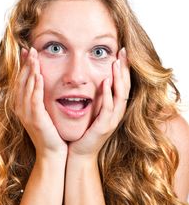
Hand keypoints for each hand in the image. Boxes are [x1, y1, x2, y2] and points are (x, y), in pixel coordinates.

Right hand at [13, 47, 67, 160]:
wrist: (52, 153)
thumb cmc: (51, 133)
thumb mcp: (43, 113)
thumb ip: (41, 99)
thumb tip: (44, 84)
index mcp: (22, 107)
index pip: (21, 81)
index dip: (24, 66)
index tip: (28, 52)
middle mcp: (21, 109)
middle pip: (21, 81)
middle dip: (26, 64)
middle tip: (31, 49)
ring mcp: (26, 114)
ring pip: (26, 88)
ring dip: (30, 71)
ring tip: (35, 57)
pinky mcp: (36, 119)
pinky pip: (35, 99)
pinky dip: (36, 86)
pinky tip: (39, 75)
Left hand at [68, 47, 130, 161]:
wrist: (79, 153)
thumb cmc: (84, 132)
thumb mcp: (92, 111)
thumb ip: (96, 97)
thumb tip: (95, 79)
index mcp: (114, 109)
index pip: (123, 85)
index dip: (124, 69)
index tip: (121, 52)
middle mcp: (116, 114)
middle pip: (126, 87)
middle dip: (125, 69)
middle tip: (123, 51)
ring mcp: (111, 121)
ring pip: (120, 96)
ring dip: (119, 79)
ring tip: (116, 63)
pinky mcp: (103, 127)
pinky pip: (108, 108)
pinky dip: (108, 95)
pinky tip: (106, 82)